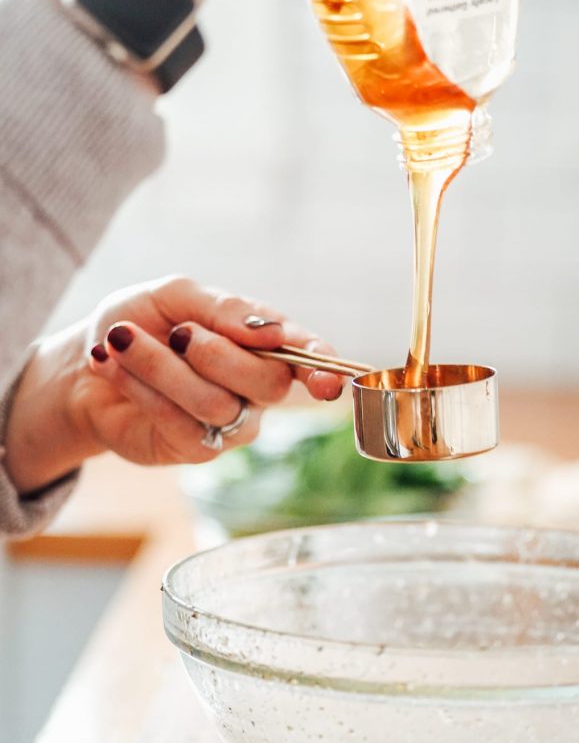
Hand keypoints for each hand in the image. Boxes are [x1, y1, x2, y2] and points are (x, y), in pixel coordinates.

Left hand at [4, 276, 343, 493]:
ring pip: (214, 402)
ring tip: (122, 339)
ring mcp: (229, 423)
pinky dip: (138, 385)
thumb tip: (272, 331)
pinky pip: (176, 419)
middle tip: (177, 332)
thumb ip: (226, 307)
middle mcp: (255, 388)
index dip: (323, 369)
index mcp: (264, 344)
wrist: (89, 359)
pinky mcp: (193, 448)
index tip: (326, 381)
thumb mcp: (179, 294)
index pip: (308, 357)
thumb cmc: (144, 321)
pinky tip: (112, 365)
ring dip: (160, 365)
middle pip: (266, 383)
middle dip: (216, 353)